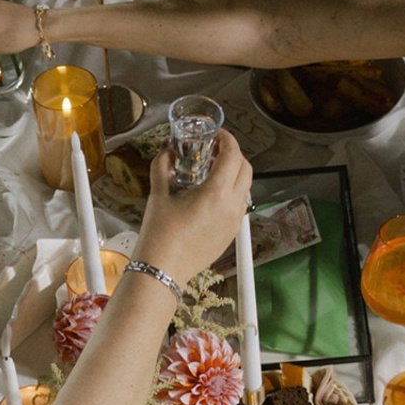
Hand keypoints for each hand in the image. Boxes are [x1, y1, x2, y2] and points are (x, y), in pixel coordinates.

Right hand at [135, 133, 253, 286]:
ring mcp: (234, 221)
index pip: (233, 155)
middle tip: (216, 150)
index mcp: (216, 193)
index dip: (227, 139)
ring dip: (234, 174)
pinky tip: (211, 195)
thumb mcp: (159, 194)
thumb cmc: (160, 234)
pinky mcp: (231, 234)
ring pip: (245, 188)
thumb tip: (166, 151)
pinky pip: (239, 206)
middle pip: (246, 169)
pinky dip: (232, 193)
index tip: (217, 135)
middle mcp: (232, 206)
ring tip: (212, 172)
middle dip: (234, 155)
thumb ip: (163, 167)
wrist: (163, 269)